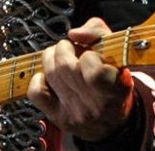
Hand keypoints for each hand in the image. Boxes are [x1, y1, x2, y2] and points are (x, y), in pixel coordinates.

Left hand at [28, 18, 135, 141]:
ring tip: (60, 58)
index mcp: (116, 89)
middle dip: (64, 49)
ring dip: (51, 58)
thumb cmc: (114, 80)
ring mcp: (75, 113)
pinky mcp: (57, 117)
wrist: (112, 121)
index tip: (91, 54)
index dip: (89, 55)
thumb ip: (98, 32)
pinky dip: (39, 79)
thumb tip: (73, 34)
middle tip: (69, 49)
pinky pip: (36, 92)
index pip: (94, 71)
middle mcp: (95, 105)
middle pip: (65, 67)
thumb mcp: (117, 53)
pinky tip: (50, 77)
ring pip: (50, 74)